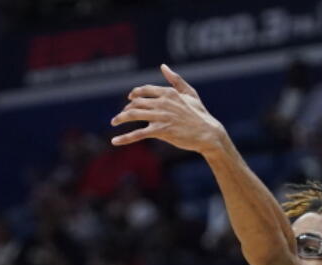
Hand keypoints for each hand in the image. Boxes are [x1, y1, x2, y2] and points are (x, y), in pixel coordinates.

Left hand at [110, 64, 226, 154]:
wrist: (207, 133)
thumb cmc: (199, 113)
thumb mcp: (189, 93)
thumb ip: (175, 80)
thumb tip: (163, 66)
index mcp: (168, 93)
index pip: (144, 90)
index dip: (134, 94)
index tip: (129, 99)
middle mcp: (163, 103)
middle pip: (136, 103)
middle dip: (126, 109)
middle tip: (120, 116)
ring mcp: (161, 117)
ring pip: (134, 115)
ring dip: (120, 118)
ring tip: (113, 123)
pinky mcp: (161, 131)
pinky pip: (138, 134)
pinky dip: (125, 138)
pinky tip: (115, 141)